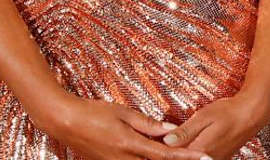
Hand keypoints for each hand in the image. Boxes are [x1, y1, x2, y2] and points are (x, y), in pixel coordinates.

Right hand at [33, 92, 208, 159]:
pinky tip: (157, 155)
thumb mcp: (124, 113)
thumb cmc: (94, 112)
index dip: (187, 157)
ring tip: (184, 156)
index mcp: (130, 145)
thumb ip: (148, 124)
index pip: (166, 155)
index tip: (204, 157)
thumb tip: (171, 131)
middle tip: (200, 158)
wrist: (65, 122)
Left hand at [163, 93, 269, 158]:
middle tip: (155, 144)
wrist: (252, 115)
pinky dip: (188, 154)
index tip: (149, 144)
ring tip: (166, 145)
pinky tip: (183, 147)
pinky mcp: (217, 159)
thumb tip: (166, 141)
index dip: (160, 152)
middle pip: (179, 159)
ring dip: (178, 155)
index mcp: (199, 150)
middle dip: (168, 154)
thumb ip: (185, 131)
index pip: (172, 156)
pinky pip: (198, 159)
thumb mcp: (204, 116)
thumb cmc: (229, 111)